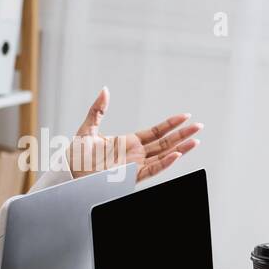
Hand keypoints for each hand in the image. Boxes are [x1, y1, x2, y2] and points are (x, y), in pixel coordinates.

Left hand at [67, 87, 201, 180]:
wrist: (68, 175)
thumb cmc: (77, 155)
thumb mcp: (88, 129)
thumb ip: (97, 110)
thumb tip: (105, 90)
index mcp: (128, 142)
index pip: (155, 132)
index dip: (170, 125)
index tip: (185, 116)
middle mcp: (135, 155)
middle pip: (164, 144)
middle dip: (182, 135)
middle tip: (199, 126)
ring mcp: (134, 167)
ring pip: (163, 157)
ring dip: (180, 149)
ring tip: (195, 141)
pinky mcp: (129, 178)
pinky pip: (151, 170)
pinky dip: (164, 163)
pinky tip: (176, 155)